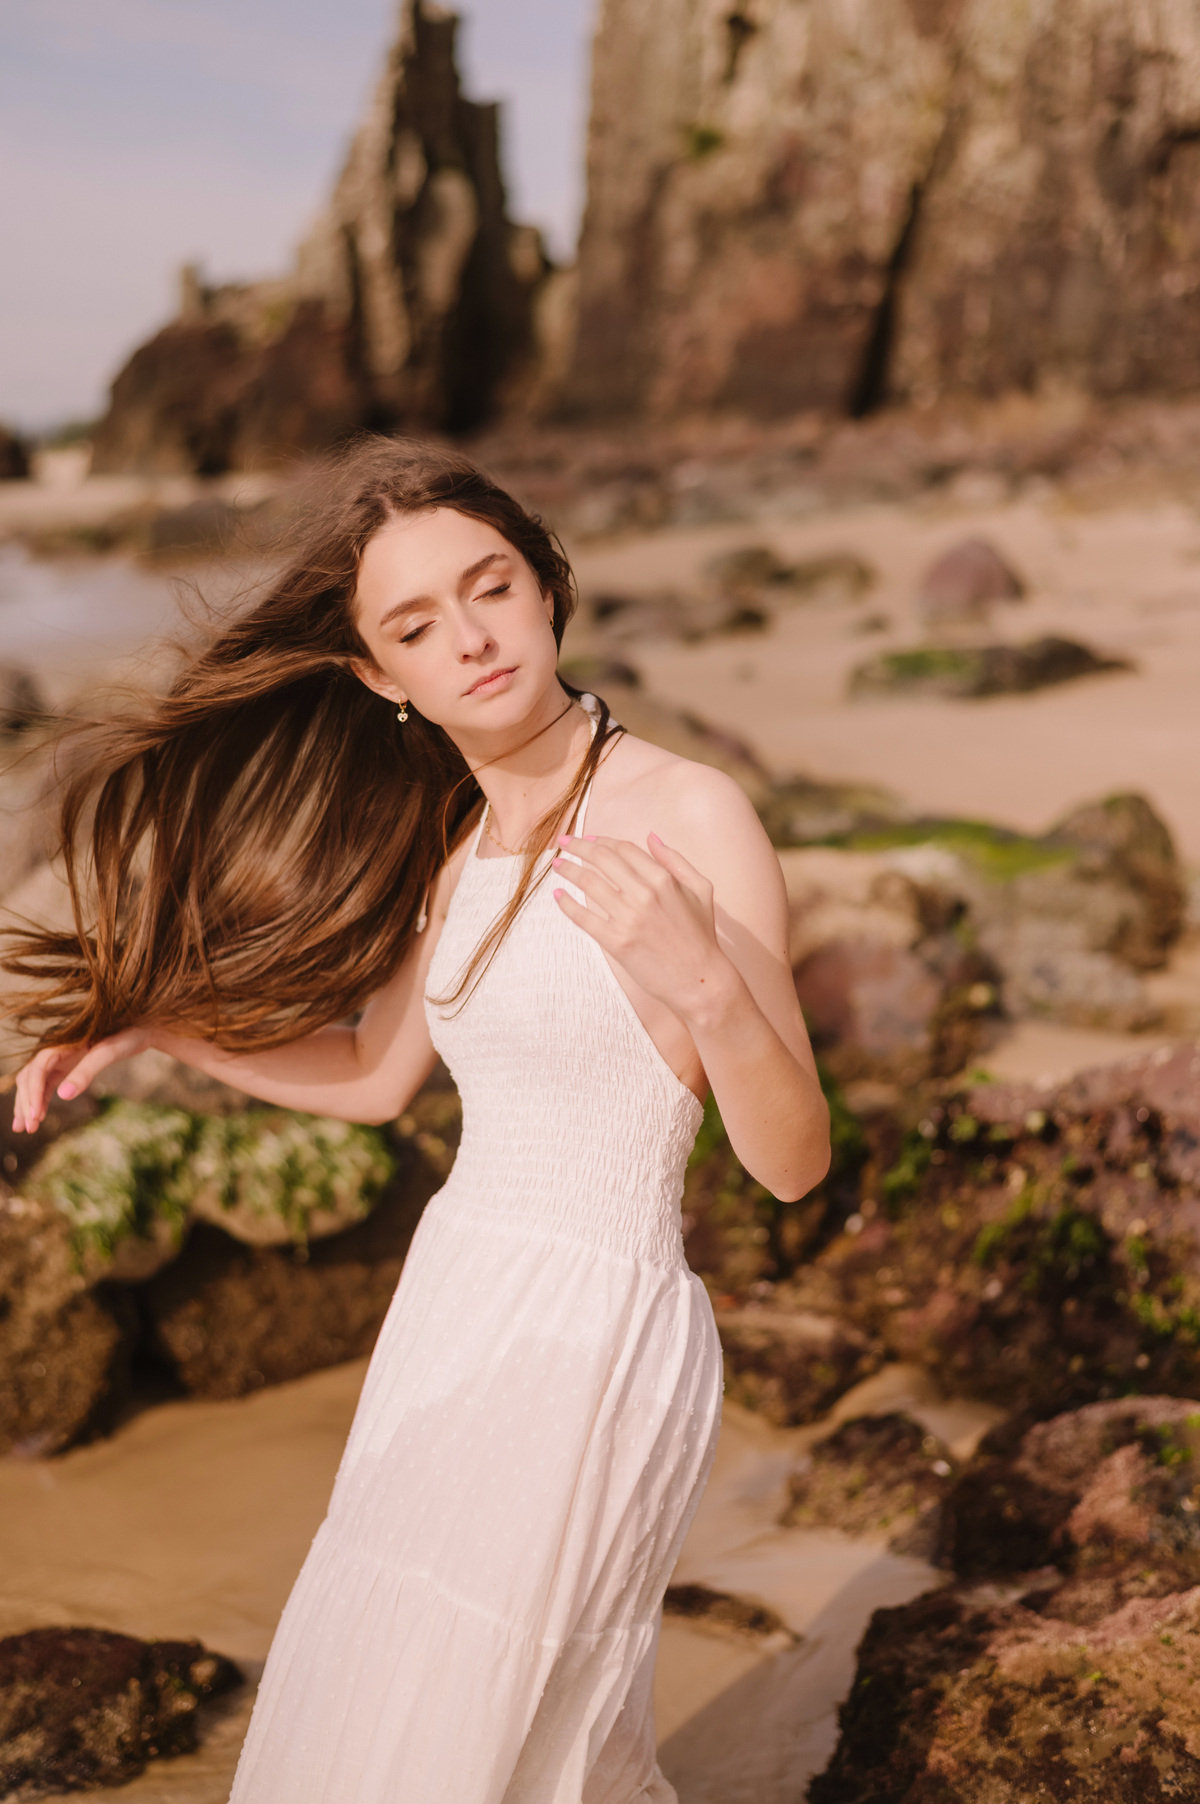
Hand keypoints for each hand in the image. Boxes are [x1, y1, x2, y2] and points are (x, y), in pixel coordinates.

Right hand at [12, 1027, 150, 1133]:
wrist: (140, 1029)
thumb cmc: (126, 1036)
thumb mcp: (108, 1053)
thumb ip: (86, 1071)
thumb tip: (64, 1095)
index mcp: (63, 1043)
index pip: (37, 1069)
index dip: (33, 1092)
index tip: (35, 1115)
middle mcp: (56, 1049)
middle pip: (30, 1076)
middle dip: (26, 1101)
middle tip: (28, 1128)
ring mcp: (60, 1058)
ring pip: (35, 1082)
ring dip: (28, 1103)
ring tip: (25, 1128)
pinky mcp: (67, 1065)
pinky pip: (47, 1083)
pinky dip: (40, 1099)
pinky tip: (38, 1116)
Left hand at [551, 833, 735, 1024]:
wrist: (699, 979)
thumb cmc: (701, 935)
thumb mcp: (700, 889)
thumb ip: (676, 860)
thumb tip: (651, 837)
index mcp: (663, 879)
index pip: (623, 849)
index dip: (602, 840)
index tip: (589, 839)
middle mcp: (644, 894)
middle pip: (601, 859)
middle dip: (577, 846)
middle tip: (564, 842)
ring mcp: (628, 919)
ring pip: (588, 883)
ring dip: (568, 869)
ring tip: (557, 865)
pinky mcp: (616, 942)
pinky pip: (583, 917)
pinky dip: (566, 904)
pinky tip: (558, 894)